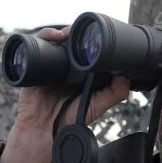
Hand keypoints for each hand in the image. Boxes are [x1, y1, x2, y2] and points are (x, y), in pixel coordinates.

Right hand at [0, 27, 129, 162]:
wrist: (42, 130)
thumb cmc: (69, 121)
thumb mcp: (96, 106)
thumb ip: (113, 94)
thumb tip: (127, 77)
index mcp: (81, 74)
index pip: (87, 51)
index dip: (92, 41)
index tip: (98, 35)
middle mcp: (66, 67)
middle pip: (70, 42)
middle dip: (76, 33)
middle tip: (83, 32)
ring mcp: (49, 65)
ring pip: (55, 40)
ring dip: (62, 32)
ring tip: (68, 34)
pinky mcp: (34, 66)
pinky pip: (37, 45)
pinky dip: (45, 36)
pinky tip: (55, 37)